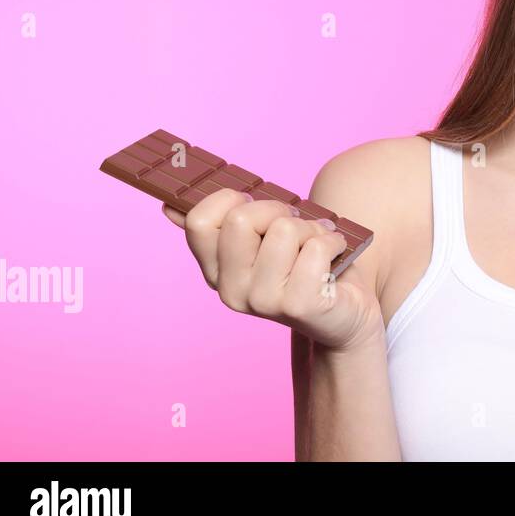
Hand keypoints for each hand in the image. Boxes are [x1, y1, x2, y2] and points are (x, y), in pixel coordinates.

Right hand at [161, 189, 383, 351]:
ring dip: (312, 229)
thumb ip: (222, 225)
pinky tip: (334, 259)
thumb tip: (169, 206)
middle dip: (279, 210)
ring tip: (317, 248)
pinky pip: (316, 246)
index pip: (200, 220)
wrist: (345, 317)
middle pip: (242, 218)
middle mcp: (231, 290)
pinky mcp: (299, 306)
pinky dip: (333, 242)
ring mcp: (262, 302)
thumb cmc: (305, 269)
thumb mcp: (263, 244)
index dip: (232, 199)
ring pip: (284, 228)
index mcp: (216, 271)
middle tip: (296, 228)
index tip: (257, 208)